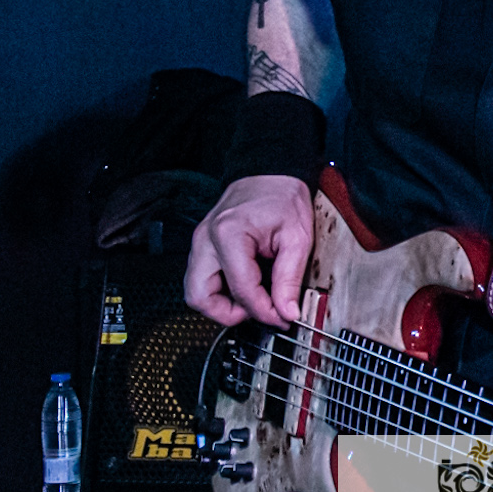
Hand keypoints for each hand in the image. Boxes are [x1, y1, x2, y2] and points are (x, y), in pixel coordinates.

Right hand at [185, 175, 313, 327]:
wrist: (270, 174)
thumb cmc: (282, 198)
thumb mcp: (297, 237)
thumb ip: (290, 278)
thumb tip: (287, 311)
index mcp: (228, 234)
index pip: (240, 290)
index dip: (262, 311)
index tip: (281, 317)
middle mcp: (205, 240)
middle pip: (198, 296)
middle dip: (227, 314)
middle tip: (256, 312)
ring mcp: (199, 243)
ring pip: (195, 291)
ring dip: (221, 304)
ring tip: (253, 299)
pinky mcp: (202, 247)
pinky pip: (202, 280)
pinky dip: (220, 291)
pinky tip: (245, 287)